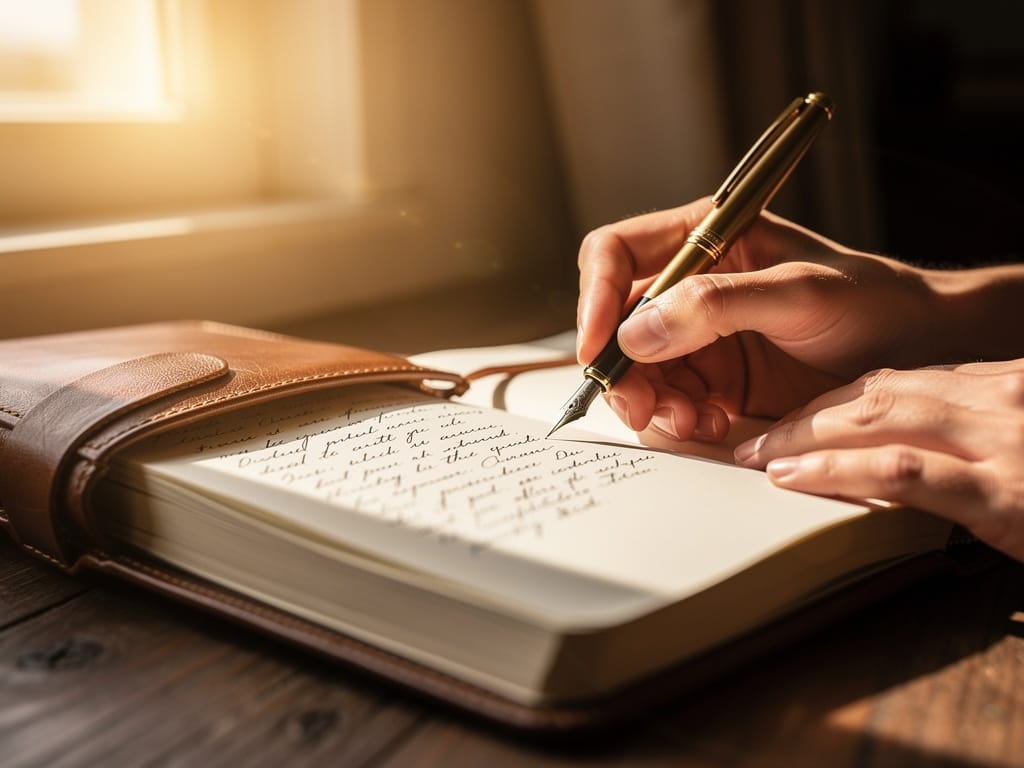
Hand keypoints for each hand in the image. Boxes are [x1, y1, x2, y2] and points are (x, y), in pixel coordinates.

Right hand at [577, 198, 955, 443]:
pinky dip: (678, 420)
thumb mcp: (799, 293)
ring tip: (688, 421)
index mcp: (701, 239)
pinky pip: (668, 401)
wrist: (916, 352)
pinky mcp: (713, 379)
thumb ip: (716, 305)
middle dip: (621, 368)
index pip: (616, 254)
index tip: (598, 345)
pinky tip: (710, 426)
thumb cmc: (871, 301)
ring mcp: (698, 336)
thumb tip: (635, 333)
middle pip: (616, 323)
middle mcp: (688, 286)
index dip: (595, 296)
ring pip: (636, 369)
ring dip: (650, 401)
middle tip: (642, 406)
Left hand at [731, 359, 1023, 559]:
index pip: (903, 383)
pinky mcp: (1001, 494)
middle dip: (808, 416)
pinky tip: (793, 477)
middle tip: (759, 440)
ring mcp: (1001, 443)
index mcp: (1005, 387)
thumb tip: (921, 447)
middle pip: (878, 394)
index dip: (837, 402)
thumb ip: (978, 435)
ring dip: (805, 437)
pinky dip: (837, 470)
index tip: (796, 420)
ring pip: (877, 421)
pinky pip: (900, 471)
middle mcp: (999, 401)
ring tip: (758, 456)